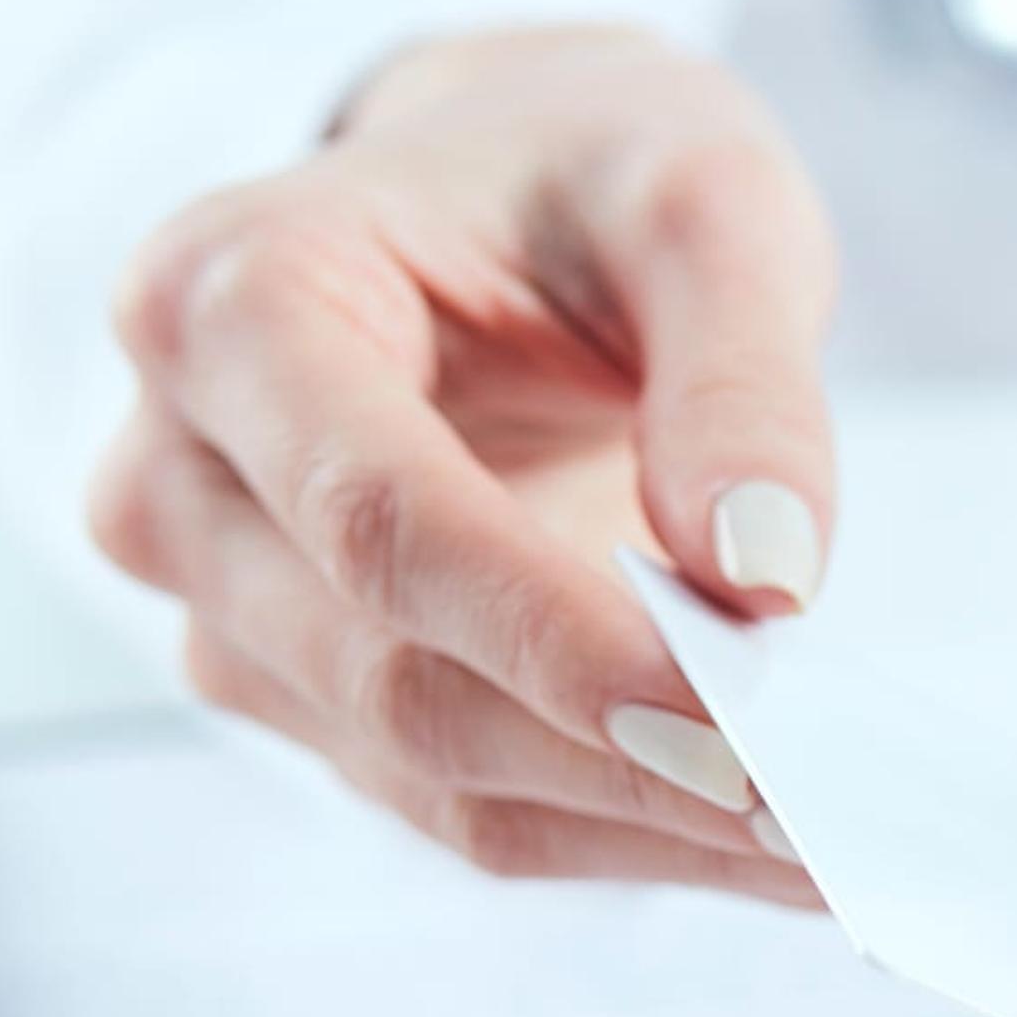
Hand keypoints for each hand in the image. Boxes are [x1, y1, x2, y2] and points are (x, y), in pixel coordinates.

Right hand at [88, 25, 839, 900]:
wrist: (495, 194)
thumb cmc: (585, 172)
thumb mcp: (700, 195)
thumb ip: (741, 372)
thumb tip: (766, 578)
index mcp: (233, 304)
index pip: (383, 520)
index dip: (559, 638)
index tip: (742, 719)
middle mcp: (179, 472)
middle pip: (396, 673)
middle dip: (624, 758)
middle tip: (833, 810)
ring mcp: (225, 604)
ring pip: (431, 771)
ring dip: (644, 822)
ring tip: (837, 839)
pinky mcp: (306, 693)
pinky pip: (467, 803)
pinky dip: (631, 830)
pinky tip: (778, 843)